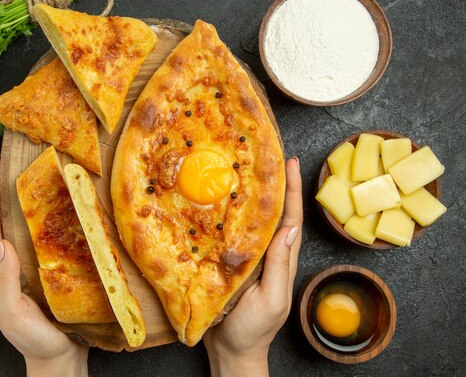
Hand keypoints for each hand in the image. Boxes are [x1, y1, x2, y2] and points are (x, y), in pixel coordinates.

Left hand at [0, 172, 88, 376]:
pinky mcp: (51, 276)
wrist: (61, 359)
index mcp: (0, 278)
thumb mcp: (14, 313)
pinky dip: (45, 229)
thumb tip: (0, 242)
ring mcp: (31, 273)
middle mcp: (12, 271)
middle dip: (1, 202)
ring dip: (21, 212)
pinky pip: (46, 247)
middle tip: (0, 176)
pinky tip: (54, 218)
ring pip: (23, 236)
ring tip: (24, 188)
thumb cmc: (35, 340)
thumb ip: (6, 280)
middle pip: (3, 229)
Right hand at [204, 157, 303, 376]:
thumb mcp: (271, 299)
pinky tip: (217, 203)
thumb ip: (280, 266)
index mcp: (282, 260)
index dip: (291, 191)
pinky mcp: (227, 264)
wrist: (230, 352)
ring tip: (241, 171)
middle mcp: (267, 254)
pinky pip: (229, 235)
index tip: (288, 163)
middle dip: (273, 185)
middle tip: (264, 157)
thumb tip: (289, 229)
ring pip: (251, 222)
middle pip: (272, 214)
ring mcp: (247, 259)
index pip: (290, 219)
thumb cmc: (254, 330)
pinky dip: (227, 217)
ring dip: (250, 197)